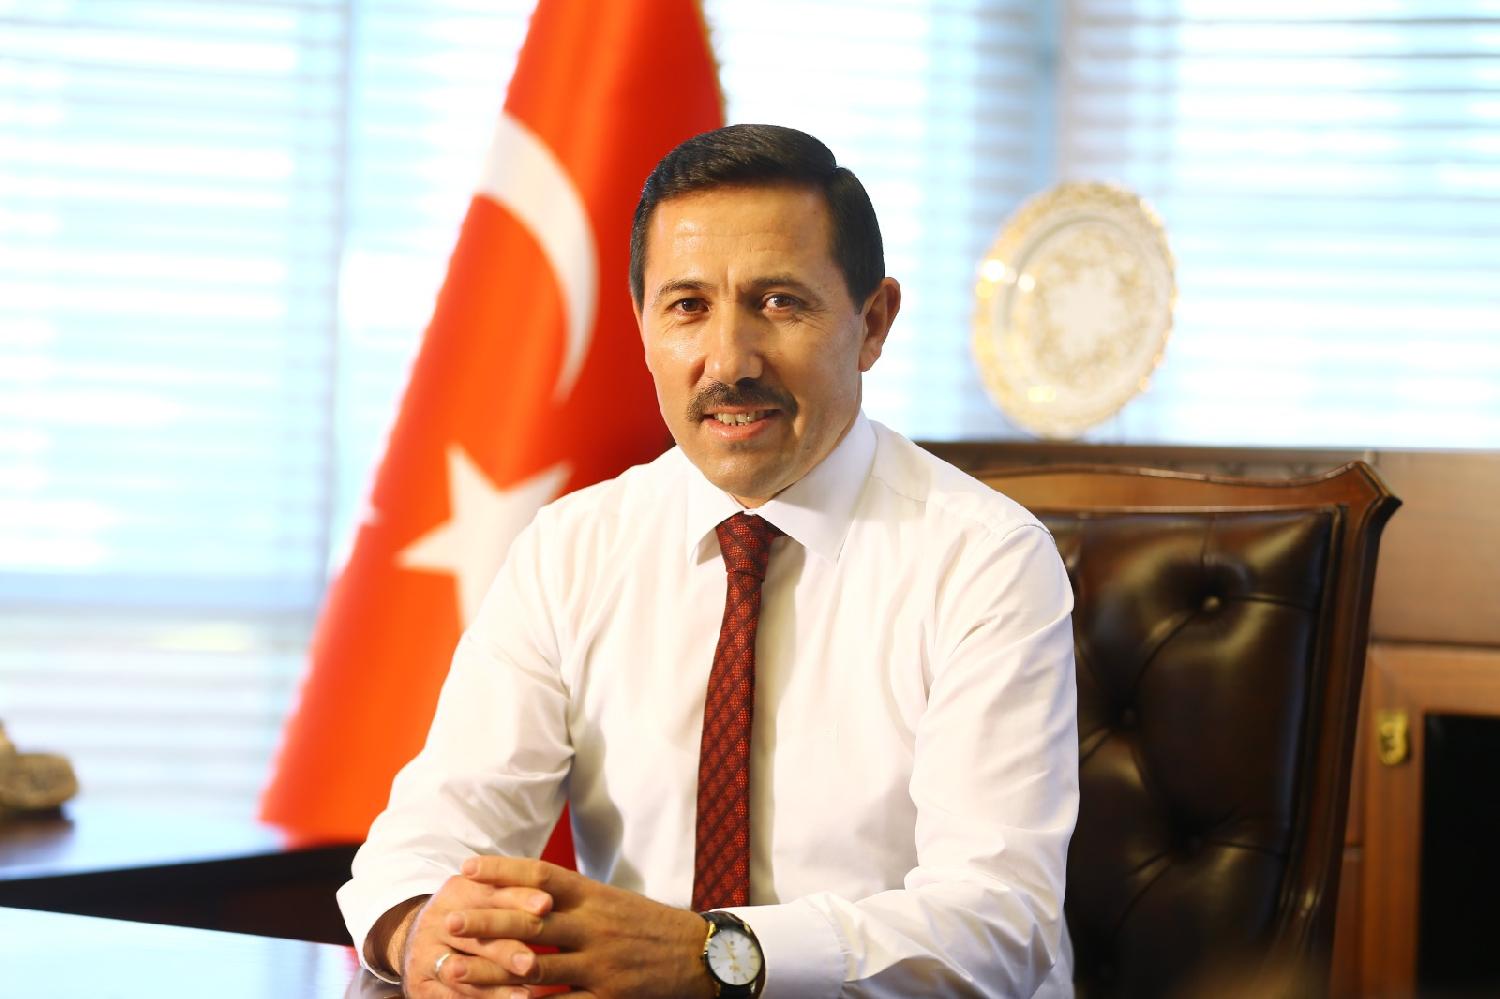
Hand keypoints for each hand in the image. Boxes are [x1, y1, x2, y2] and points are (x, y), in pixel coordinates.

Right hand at [393, 871, 554, 997]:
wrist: (421, 938)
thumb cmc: (470, 913)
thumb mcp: (484, 896)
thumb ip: (512, 895)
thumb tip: (549, 903)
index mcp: (456, 891)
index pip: (489, 894)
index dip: (519, 898)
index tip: (547, 905)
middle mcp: (436, 921)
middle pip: (474, 937)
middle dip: (505, 951)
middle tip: (531, 963)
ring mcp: (424, 955)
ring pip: (461, 972)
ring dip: (494, 986)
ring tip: (525, 995)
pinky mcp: (421, 985)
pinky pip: (452, 996)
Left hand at [445, 856, 714, 998]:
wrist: (701, 954)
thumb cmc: (648, 926)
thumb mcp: (611, 901)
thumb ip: (571, 898)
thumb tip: (525, 890)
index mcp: (593, 895)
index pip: (541, 874)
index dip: (503, 870)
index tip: (466, 868)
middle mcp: (594, 925)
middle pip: (531, 919)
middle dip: (487, 920)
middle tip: (451, 920)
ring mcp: (600, 964)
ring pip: (536, 967)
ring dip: (490, 971)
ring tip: (455, 971)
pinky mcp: (609, 997)